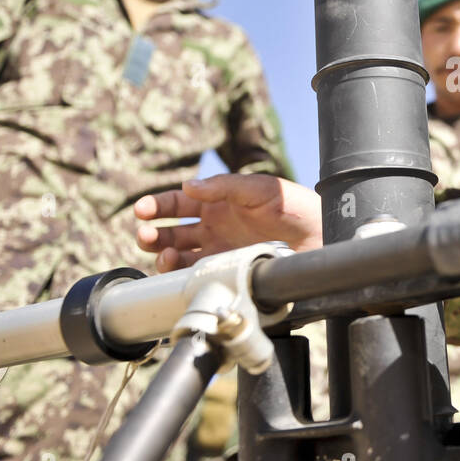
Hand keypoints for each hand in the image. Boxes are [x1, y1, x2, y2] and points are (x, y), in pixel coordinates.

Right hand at [134, 174, 323, 271]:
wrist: (317, 235)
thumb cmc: (291, 205)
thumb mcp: (257, 188)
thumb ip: (223, 186)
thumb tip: (189, 186)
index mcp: (217, 203)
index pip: (177, 203)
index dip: (157, 206)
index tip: (142, 210)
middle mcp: (214, 228)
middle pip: (172, 233)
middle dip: (153, 233)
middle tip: (146, 236)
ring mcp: (219, 251)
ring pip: (179, 256)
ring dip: (163, 255)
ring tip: (164, 255)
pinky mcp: (228, 270)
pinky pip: (196, 274)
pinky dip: (180, 274)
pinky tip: (177, 270)